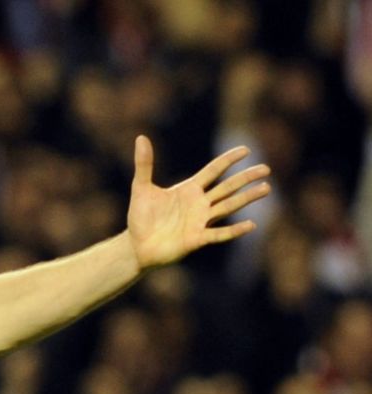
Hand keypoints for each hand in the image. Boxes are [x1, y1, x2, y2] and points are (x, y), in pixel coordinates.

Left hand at [126, 135, 271, 269]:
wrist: (136, 246)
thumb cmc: (141, 218)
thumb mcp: (141, 188)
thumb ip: (144, 165)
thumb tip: (141, 137)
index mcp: (189, 190)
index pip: (213, 171)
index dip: (228, 160)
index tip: (246, 149)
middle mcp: (199, 204)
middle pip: (227, 187)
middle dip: (246, 178)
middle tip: (266, 169)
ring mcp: (200, 221)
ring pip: (228, 206)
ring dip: (246, 198)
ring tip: (266, 188)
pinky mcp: (196, 239)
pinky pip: (219, 233)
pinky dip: (234, 230)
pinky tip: (251, 224)